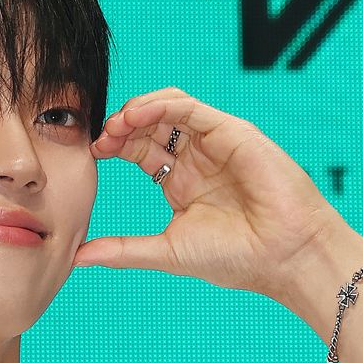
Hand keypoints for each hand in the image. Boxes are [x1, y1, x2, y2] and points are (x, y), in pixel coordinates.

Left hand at [81, 88, 346, 301]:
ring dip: (137, 110)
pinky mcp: (232, 132)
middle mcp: (197, 158)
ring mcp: (214, 143)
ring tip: (115, 125)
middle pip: (149, 125)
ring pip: (168, 107)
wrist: (284, 257)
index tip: (92, 154)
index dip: (114, 145)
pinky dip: (162, 104)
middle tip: (98, 139)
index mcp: (181, 182)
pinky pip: (191, 107)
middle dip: (120, 126)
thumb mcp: (167, 252)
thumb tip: (77, 256)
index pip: (139, 149)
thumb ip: (123, 250)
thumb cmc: (236, 259)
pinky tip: (139, 115)